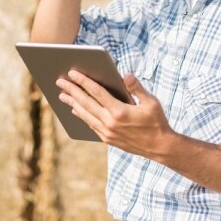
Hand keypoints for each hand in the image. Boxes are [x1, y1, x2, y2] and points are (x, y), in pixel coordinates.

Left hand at [57, 70, 173, 158]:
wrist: (160, 148)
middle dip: (72, 91)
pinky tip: (75, 109)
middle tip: (60, 82)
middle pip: (86, 103)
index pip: (97, 92)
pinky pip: (90, 124)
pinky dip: (82, 115)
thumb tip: (126, 75)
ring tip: (62, 95)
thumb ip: (137, 88)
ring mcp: (107, 132)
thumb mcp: (151, 102)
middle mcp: (110, 123)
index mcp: (120, 111)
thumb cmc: (157, 122)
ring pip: (85, 115)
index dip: (83, 81)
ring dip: (72, 104)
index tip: (72, 73)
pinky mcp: (107, 139)